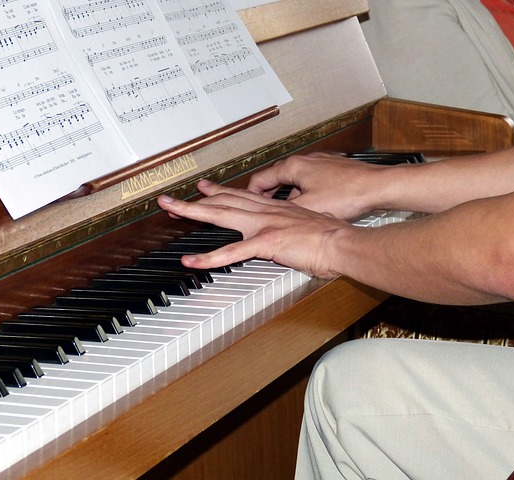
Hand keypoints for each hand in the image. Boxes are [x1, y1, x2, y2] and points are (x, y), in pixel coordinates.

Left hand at [157, 179, 354, 277]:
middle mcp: (265, 211)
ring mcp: (264, 225)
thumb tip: (292, 231)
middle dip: (194, 200)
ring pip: (220, 216)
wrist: (343, 242)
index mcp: (275, 207)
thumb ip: (294, 226)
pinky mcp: (266, 243)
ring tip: (170, 210)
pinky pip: (232, 252)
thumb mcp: (309, 225)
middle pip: (222, 201)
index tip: (204, 186)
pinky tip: (191, 261)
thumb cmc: (332, 237)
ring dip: (191, 213)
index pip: (240, 196)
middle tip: (171, 199)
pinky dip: (208, 258)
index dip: (218, 191)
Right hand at [247, 152, 387, 219]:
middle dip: (266, 194)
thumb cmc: (349, 194)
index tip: (245, 206)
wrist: (379, 187)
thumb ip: (285, 212)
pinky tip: (311, 205)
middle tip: (260, 207)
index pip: (259, 180)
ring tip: (285, 209)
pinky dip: (304, 191)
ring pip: (294, 179)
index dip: (249, 196)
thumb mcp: (308, 208)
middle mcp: (305, 161)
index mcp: (293, 167)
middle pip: (275, 178)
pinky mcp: (334, 170)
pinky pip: (310, 180)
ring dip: (287, 194)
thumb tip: (272, 218)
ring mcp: (320, 163)